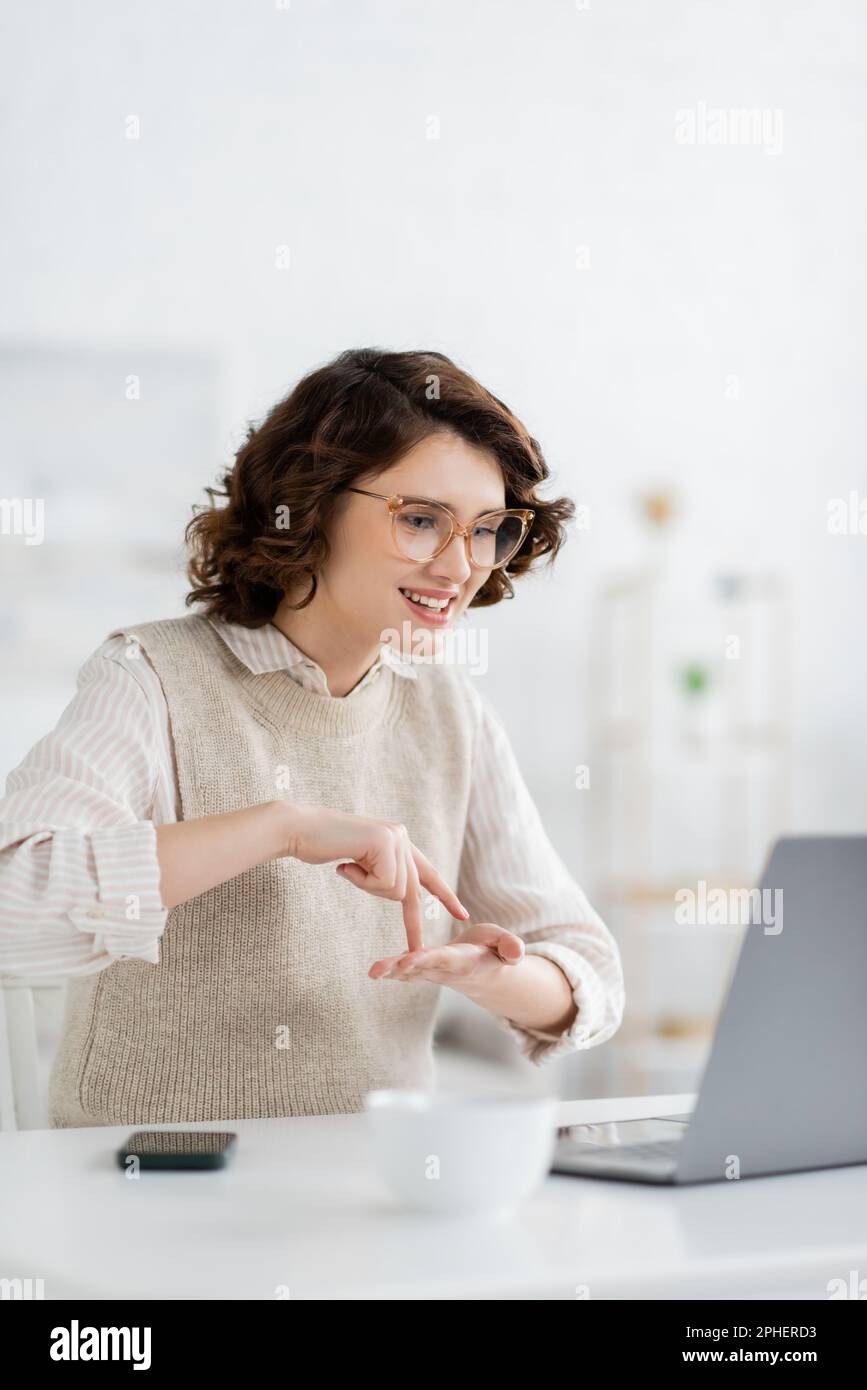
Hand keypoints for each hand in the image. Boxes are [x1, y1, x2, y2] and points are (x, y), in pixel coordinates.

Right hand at [282, 801, 468, 952]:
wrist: (300, 828)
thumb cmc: (321, 846)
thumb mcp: (358, 863)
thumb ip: (380, 870)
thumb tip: (399, 890)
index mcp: (398, 840)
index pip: (427, 872)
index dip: (444, 895)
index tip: (462, 914)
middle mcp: (402, 836)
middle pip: (413, 890)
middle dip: (413, 923)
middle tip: (415, 948)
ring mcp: (396, 837)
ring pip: (396, 890)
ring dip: (368, 888)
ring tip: (347, 868)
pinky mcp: (386, 842)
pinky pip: (384, 884)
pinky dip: (361, 882)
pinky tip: (345, 865)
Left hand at [368, 922, 524, 989]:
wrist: (487, 970)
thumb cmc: (495, 950)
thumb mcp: (506, 944)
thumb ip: (510, 947)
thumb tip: (518, 952)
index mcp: (462, 961)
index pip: (441, 959)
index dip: (425, 959)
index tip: (408, 959)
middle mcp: (444, 969)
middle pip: (419, 969)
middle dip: (400, 969)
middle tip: (379, 970)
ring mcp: (433, 972)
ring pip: (409, 973)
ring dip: (390, 972)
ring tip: (372, 971)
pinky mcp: (425, 969)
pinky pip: (406, 971)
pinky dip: (390, 970)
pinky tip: (375, 970)